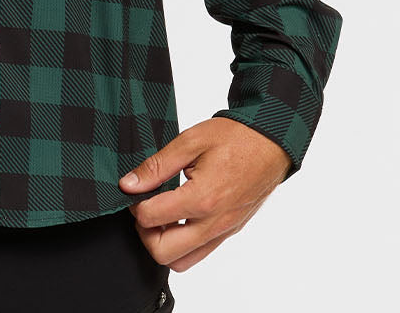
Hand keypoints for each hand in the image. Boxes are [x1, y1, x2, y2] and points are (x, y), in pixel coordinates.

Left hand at [118, 117, 291, 271]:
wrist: (270, 142)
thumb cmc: (234, 137)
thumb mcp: (189, 141)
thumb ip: (157, 166)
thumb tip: (129, 184)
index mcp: (201, 198)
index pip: (152, 218)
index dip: (135, 205)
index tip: (135, 191)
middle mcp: (214, 222)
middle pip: (163, 253)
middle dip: (145, 233)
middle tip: (145, 208)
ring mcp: (224, 230)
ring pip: (182, 261)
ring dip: (164, 244)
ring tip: (161, 214)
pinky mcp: (230, 231)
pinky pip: (201, 253)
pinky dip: (183, 244)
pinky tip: (179, 217)